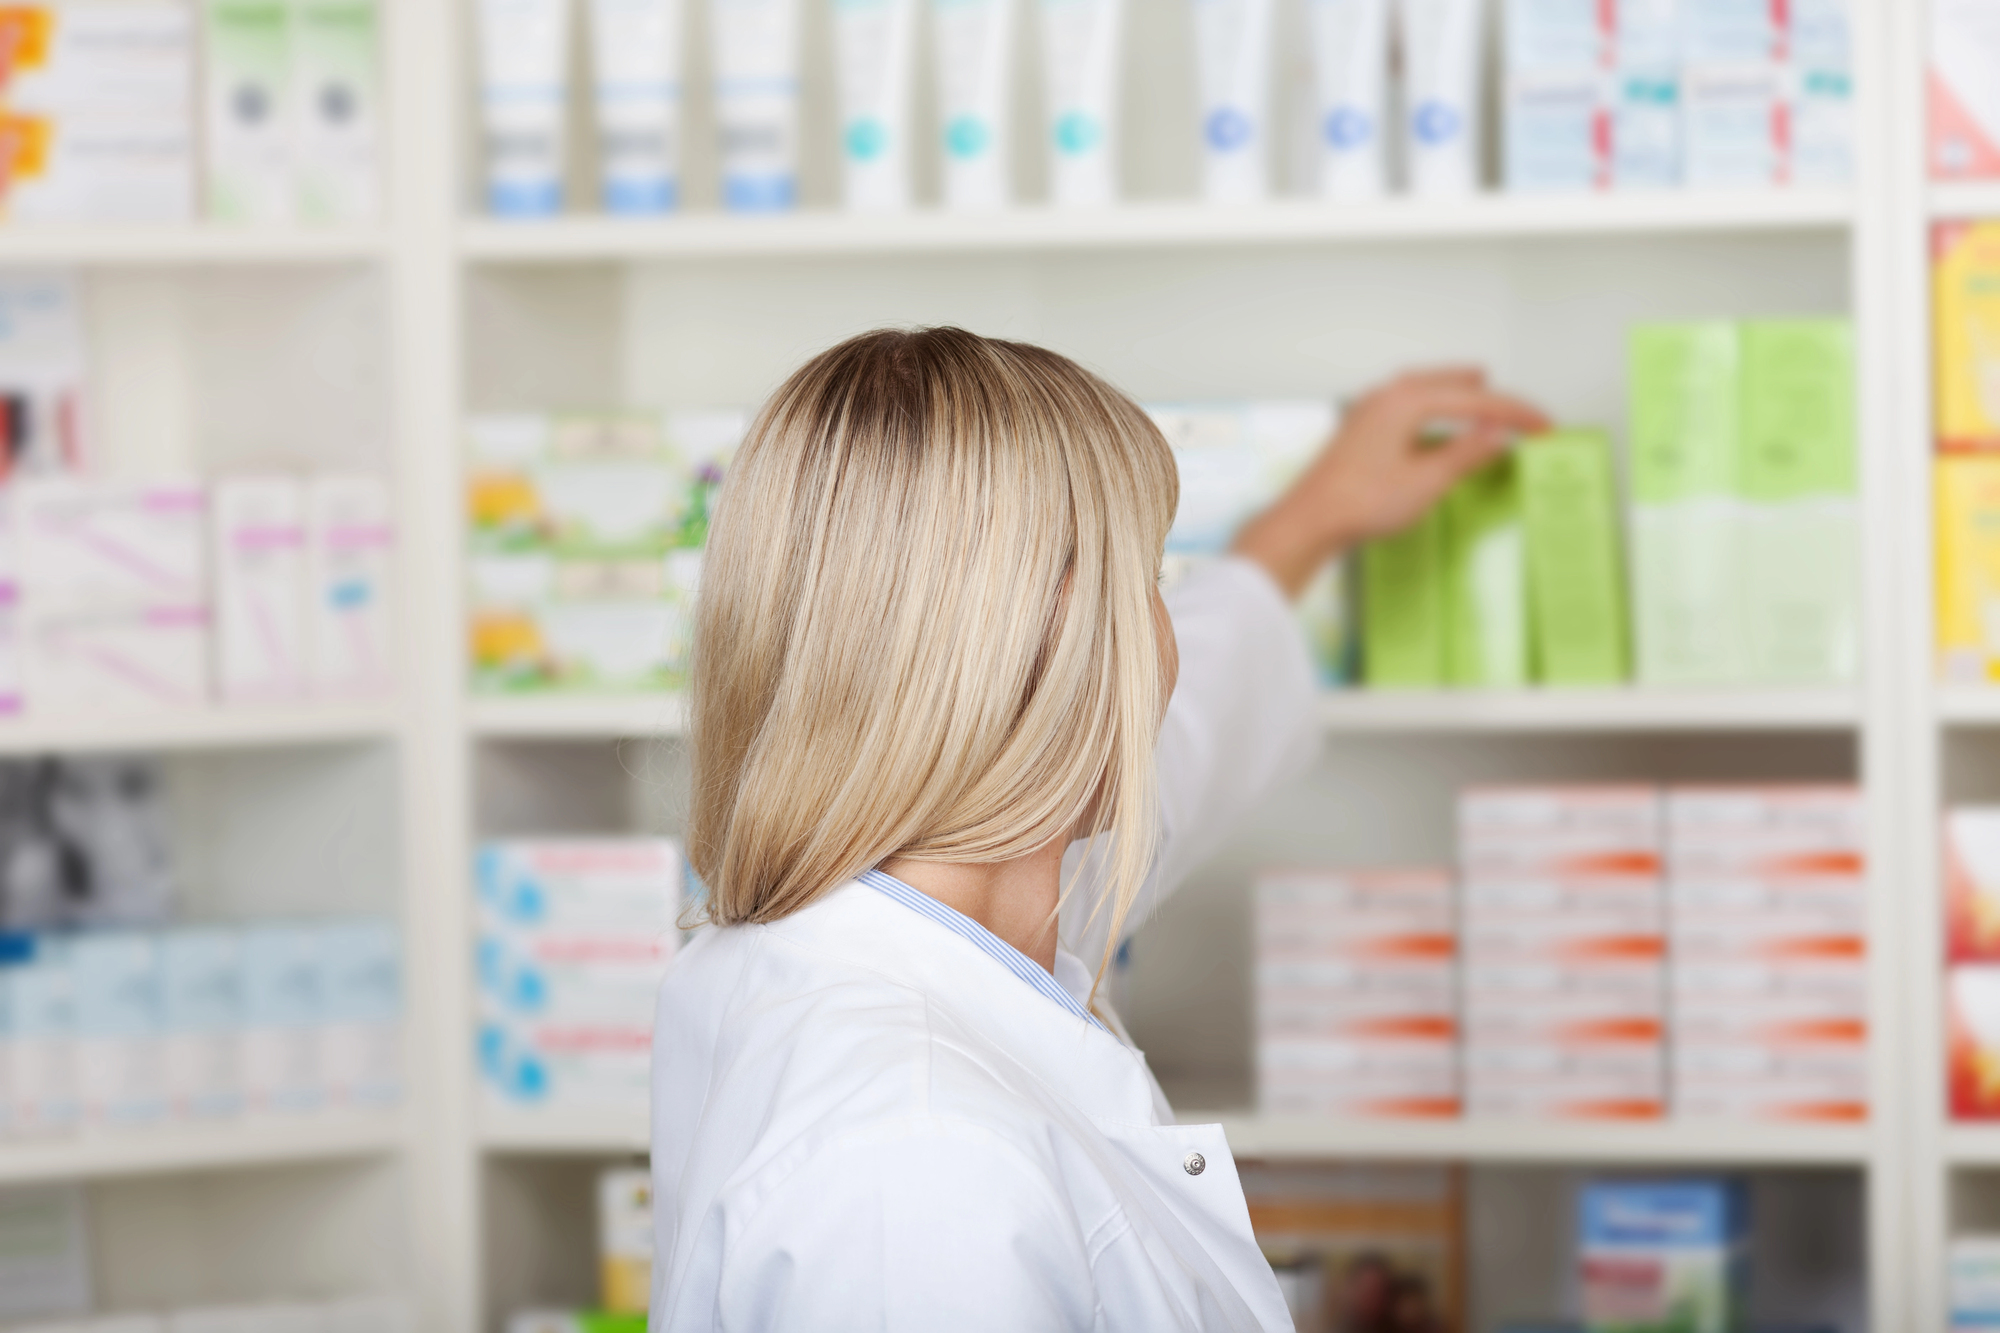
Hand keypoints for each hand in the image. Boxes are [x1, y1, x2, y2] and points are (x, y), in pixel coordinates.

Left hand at [1229, 367, 1550, 597]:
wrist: (1309, 520)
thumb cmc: (1356, 503)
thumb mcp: (1427, 481)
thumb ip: (1466, 454)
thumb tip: (1496, 436)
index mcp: (1408, 400)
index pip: (1479, 400)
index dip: (1518, 415)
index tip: (1545, 426)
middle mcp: (1388, 395)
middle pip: (1455, 384)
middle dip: (1493, 397)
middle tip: (1523, 411)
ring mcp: (1371, 409)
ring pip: (1429, 386)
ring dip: (1461, 392)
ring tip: (1483, 388)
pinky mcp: (1363, 427)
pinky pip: (1410, 401)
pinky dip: (1436, 403)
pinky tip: (1436, 417)